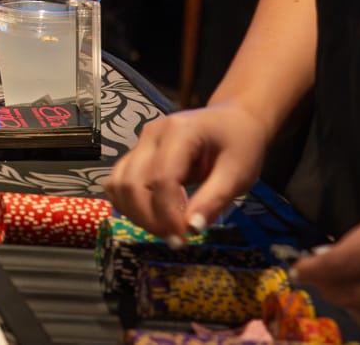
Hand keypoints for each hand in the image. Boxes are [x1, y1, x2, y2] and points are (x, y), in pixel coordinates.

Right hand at [103, 102, 270, 239]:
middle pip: (133, 182)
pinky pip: (119, 181)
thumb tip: (191, 229)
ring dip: (136, 214)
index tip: (185, 240)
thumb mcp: (238, 173)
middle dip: (150, 218)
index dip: (169, 214)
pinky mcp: (137, 153)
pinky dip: (128, 204)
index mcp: (179, 132)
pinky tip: (151, 218)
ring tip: (164, 231)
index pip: (162, 178)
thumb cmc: (240, 144)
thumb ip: (214, 200)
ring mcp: (140, 143)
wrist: (234, 119)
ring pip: (119, 183)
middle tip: (176, 241)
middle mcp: (151, 134)